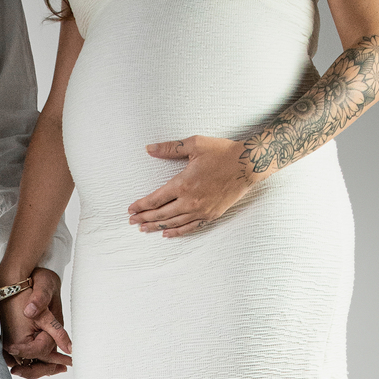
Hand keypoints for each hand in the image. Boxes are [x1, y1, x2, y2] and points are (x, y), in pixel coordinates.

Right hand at [0, 268, 72, 378]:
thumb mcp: (48, 313)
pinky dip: (35, 358)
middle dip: (49, 367)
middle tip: (66, 368)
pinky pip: (24, 354)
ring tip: (60, 366)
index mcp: (19, 341)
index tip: (69, 359)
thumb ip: (58, 333)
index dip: (56, 353)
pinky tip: (48, 360)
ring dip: (43, 365)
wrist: (15, 278)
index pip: (42, 353)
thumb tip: (69, 349)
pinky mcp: (12, 338)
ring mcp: (10, 342)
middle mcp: (12, 345)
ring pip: (28, 362)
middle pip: (33, 365)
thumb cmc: (29, 290)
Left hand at [128, 136, 254, 237]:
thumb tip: (149, 149)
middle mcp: (189, 201)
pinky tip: (166, 234)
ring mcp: (200, 211)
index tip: (131, 209)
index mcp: (183, 183)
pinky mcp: (210, 215)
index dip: (141, 205)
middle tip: (132, 222)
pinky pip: (189, 227)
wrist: (247, 165)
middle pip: (160, 214)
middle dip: (144, 218)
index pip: (155, 199)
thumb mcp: (194, 144)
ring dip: (156, 227)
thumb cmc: (221, 152)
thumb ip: (169, 148)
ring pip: (173, 223)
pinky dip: (176, 232)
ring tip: (143, 229)